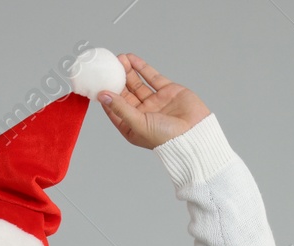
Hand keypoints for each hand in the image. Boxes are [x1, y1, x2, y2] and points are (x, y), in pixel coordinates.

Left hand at [96, 53, 211, 149]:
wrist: (195, 133)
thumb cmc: (167, 138)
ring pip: (137, 83)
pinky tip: (131, 59)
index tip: (98, 82)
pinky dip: (141, 67)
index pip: (114, 108)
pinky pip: (151, 77)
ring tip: (119, 59)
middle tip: (109, 66)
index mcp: (132, 126)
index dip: (106, 95)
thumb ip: (120, 108)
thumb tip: (103, 95)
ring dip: (128, 71)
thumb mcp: (138, 123)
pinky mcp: (167, 91)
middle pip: (125, 93)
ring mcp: (155, 101)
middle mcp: (142, 113)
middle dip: (116, 79)